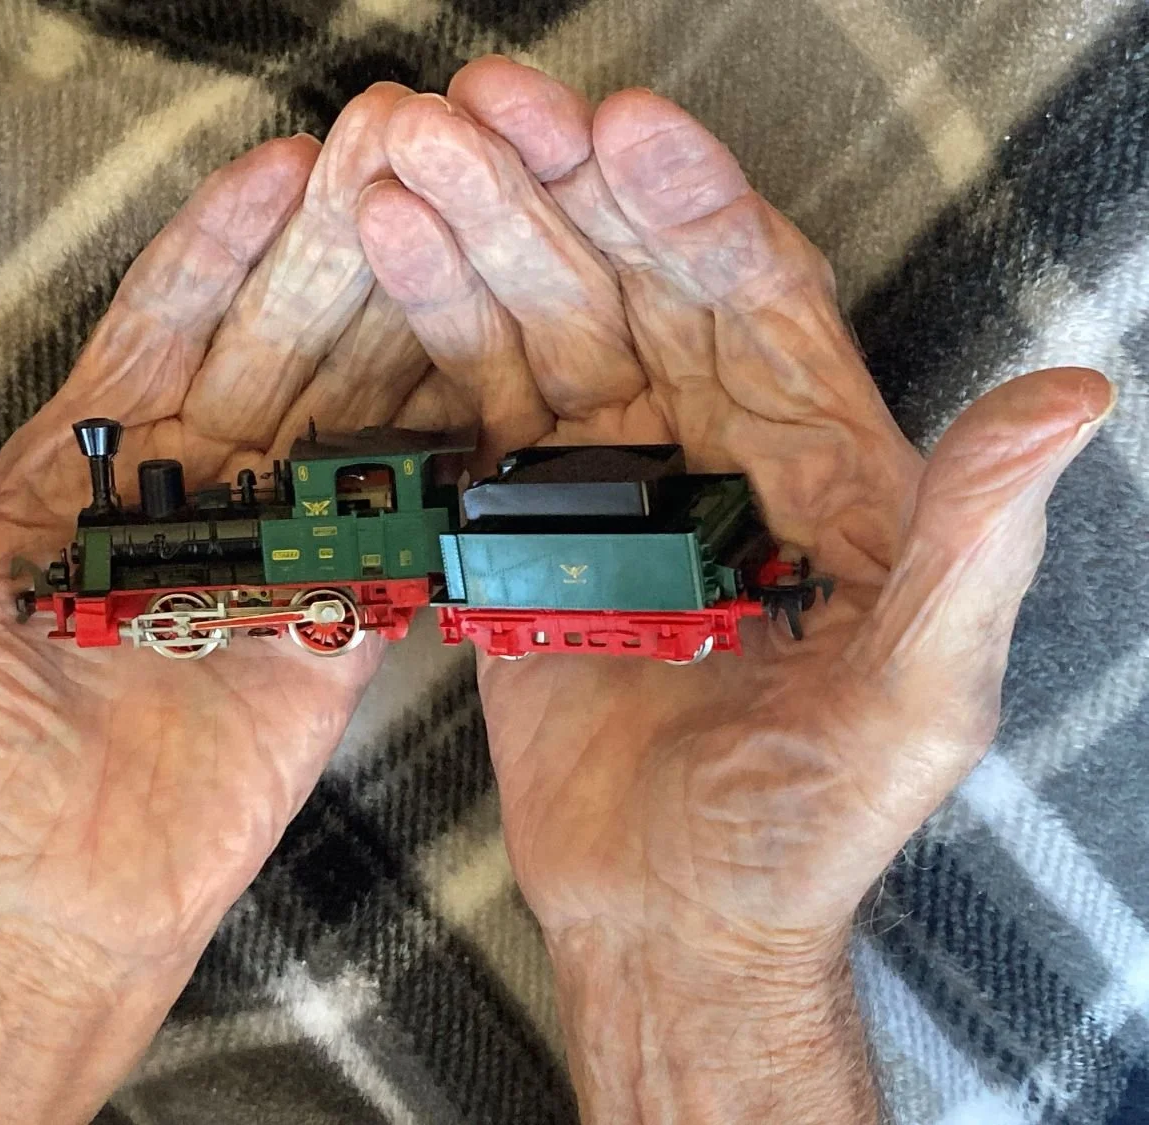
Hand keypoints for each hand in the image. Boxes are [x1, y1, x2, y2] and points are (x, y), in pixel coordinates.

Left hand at [0, 82, 433, 1123]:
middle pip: (280, 349)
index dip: (226, 238)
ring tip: (477, 250)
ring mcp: (273, 555)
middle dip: (342, 258)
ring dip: (409, 336)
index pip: (167, 318)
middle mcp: (194, 489)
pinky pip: (396, 533)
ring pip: (350, 423)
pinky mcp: (334, 627)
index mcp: (92, 459)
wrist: (52, 902)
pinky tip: (504, 394)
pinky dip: (445, 471)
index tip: (290, 160)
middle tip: (415, 166)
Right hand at [358, 58, 1111, 1120]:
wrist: (672, 912)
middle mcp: (718, 444)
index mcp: (824, 462)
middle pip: (636, 282)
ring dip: (478, 231)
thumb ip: (975, 546)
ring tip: (397, 151)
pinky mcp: (528, 516)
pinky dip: (434, 324)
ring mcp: (615, 476)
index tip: (621, 129)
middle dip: (558, 189)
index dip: (694, 208)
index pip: (759, 298)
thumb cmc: (805, 826)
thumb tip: (1072, 391)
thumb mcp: (916, 699)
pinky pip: (482, 400)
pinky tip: (386, 244)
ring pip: (547, 322)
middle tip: (476, 104)